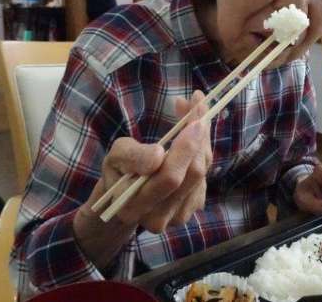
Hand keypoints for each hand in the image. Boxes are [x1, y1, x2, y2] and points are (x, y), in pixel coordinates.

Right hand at [74, 90, 210, 267]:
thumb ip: (132, 157)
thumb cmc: (118, 171)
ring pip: (203, 171)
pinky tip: (194, 134)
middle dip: (199, 137)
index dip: (185, 147)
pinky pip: (205, 174)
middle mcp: (160, 217)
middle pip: (193, 173)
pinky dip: (203, 149)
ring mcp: (180, 215)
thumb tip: (158, 156)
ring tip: (195, 113)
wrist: (125, 197)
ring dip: (203, 139)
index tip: (195, 118)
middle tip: (199, 105)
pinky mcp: (193, 207)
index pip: (169, 177)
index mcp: (135, 206)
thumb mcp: (115, 157)